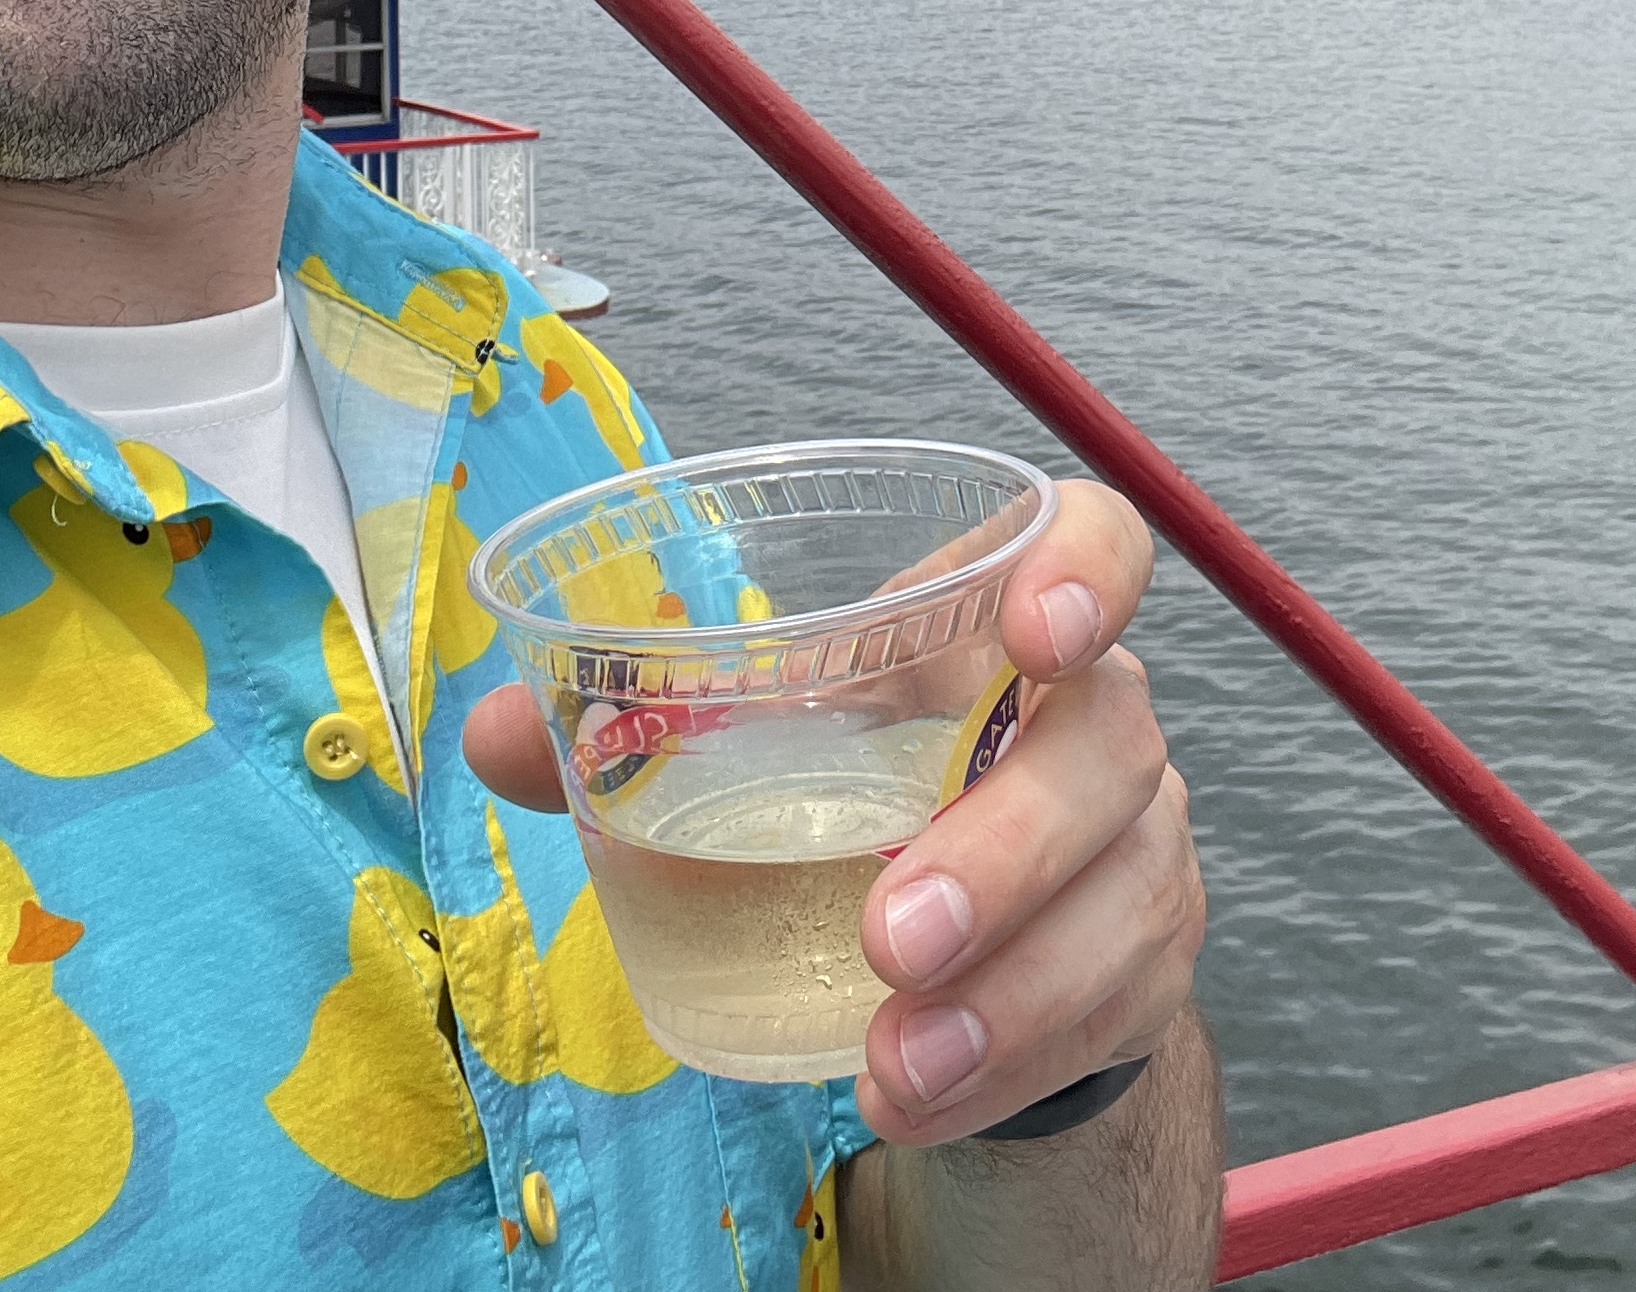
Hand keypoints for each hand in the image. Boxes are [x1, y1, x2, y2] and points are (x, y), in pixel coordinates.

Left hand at [462, 479, 1203, 1143]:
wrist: (971, 931)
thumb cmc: (859, 791)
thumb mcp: (762, 747)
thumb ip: (630, 728)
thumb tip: (492, 732)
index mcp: (995, 623)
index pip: (1093, 538)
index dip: (1085, 566)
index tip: (1036, 633)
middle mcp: (1093, 716)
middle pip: (1105, 743)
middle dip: (1005, 845)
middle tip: (888, 932)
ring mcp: (1137, 841)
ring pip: (1125, 893)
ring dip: (1008, 990)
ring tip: (894, 1061)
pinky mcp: (1144, 964)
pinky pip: (1109, 1011)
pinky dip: (1011, 1065)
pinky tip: (919, 1097)